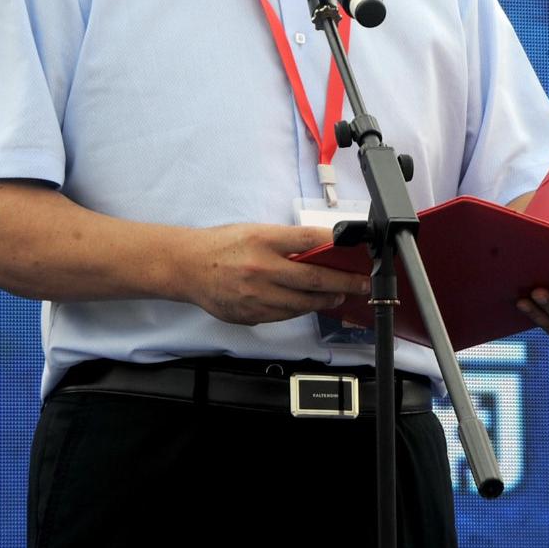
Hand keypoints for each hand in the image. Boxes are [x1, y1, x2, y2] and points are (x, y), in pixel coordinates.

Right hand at [181, 223, 371, 325]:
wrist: (188, 267)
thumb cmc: (223, 245)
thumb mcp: (255, 231)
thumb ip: (286, 242)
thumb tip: (319, 252)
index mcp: (264, 240)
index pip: (310, 240)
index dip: (337, 245)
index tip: (356, 251)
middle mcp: (261, 268)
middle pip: (314, 278)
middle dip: (344, 282)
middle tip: (361, 283)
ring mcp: (256, 295)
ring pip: (303, 303)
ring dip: (326, 300)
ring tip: (338, 295)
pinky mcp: (251, 314)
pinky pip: (284, 315)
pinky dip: (300, 310)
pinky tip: (309, 304)